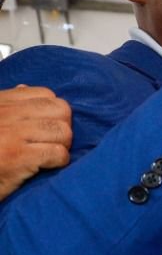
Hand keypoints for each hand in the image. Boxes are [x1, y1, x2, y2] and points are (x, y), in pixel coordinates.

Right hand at [0, 85, 70, 199]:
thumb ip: (6, 104)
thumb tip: (23, 87)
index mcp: (0, 102)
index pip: (45, 94)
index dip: (52, 113)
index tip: (45, 127)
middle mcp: (6, 113)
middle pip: (61, 110)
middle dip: (62, 127)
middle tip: (51, 142)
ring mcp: (12, 133)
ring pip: (63, 131)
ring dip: (61, 145)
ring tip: (47, 155)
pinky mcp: (18, 156)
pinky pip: (58, 153)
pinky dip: (58, 161)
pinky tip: (44, 167)